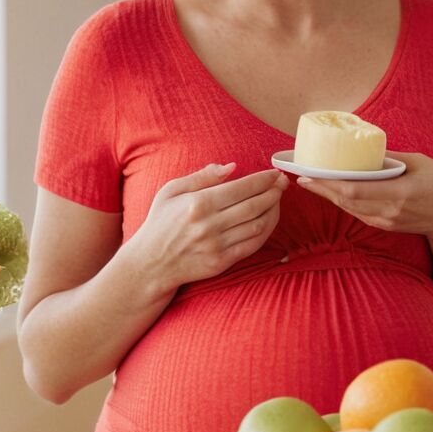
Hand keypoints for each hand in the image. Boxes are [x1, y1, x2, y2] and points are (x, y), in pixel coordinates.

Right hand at [128, 163, 287, 291]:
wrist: (150, 264)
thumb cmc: (160, 223)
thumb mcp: (171, 191)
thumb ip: (202, 176)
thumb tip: (231, 167)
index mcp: (199, 203)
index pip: (242, 188)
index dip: (263, 180)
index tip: (274, 174)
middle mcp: (210, 224)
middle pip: (254, 205)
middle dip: (274, 192)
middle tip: (283, 183)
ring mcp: (217, 245)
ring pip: (258, 225)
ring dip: (273, 210)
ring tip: (277, 199)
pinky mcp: (222, 262)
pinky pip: (253, 244)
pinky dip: (266, 230)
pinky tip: (269, 219)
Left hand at [296, 153, 432, 247]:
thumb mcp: (421, 163)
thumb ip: (393, 159)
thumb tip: (367, 148)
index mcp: (398, 194)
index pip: (354, 191)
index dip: (328, 184)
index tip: (309, 174)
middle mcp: (388, 212)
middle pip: (345, 201)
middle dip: (321, 189)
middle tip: (300, 175)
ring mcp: (386, 221)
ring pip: (348, 209)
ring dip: (327, 196)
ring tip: (310, 182)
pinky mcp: (385, 225)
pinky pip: (357, 213)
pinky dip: (341, 202)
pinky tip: (331, 192)